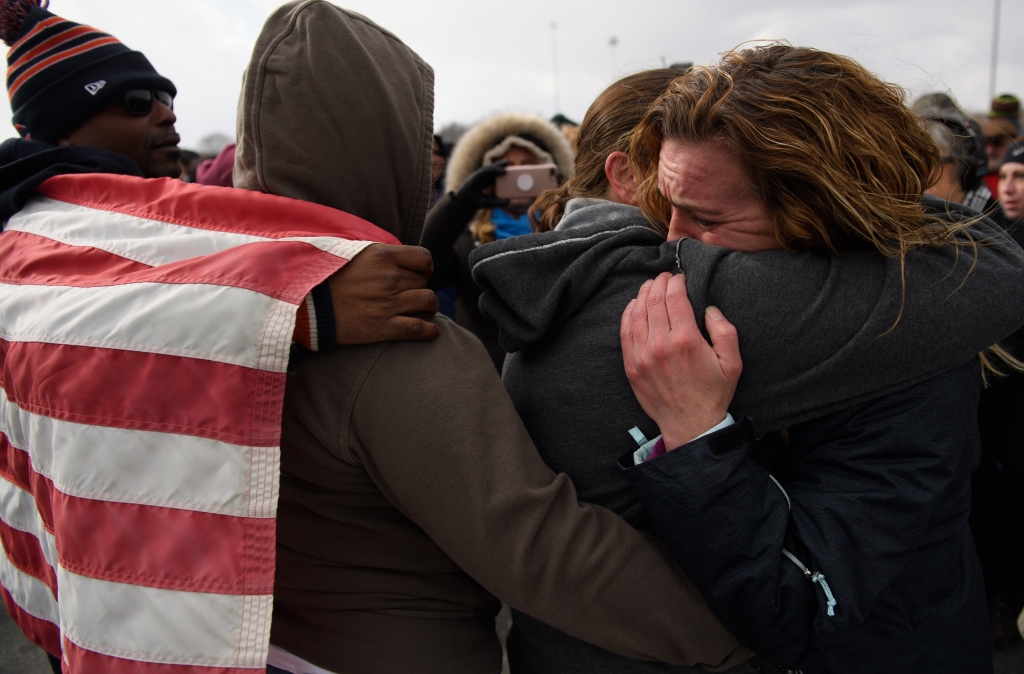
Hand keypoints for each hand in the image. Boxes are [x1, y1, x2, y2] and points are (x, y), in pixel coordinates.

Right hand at [328, 244, 440, 342]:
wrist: (306, 304)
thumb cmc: (327, 277)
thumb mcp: (353, 253)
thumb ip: (379, 254)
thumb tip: (398, 257)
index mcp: (383, 256)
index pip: (424, 258)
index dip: (426, 268)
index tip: (420, 274)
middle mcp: (390, 278)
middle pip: (423, 282)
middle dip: (419, 287)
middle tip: (410, 294)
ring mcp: (388, 303)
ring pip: (428, 302)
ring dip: (428, 306)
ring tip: (422, 310)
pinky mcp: (383, 326)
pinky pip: (418, 328)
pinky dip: (430, 331)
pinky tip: (431, 332)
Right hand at [452, 161, 509, 209]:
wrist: (465, 204)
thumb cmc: (476, 203)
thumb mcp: (490, 202)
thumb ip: (499, 202)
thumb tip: (509, 202)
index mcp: (484, 182)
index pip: (492, 175)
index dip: (500, 171)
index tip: (508, 168)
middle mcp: (481, 178)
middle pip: (491, 169)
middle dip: (498, 165)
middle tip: (507, 162)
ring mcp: (477, 176)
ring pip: (488, 168)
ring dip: (497, 165)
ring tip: (506, 164)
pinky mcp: (475, 177)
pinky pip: (485, 171)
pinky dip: (493, 170)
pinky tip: (501, 170)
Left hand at [620, 272, 741, 448]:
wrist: (690, 424)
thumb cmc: (714, 393)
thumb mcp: (733, 362)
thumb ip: (725, 331)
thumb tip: (709, 308)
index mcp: (686, 340)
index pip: (674, 297)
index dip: (676, 282)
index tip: (680, 278)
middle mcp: (660, 345)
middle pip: (653, 300)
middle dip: (658, 283)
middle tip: (664, 277)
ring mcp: (642, 355)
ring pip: (636, 312)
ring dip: (642, 294)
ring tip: (650, 286)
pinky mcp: (631, 366)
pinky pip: (625, 331)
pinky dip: (628, 313)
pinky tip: (635, 305)